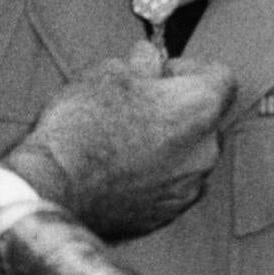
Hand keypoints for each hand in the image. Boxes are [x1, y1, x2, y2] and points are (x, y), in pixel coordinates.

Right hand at [2, 42, 234, 240]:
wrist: (53, 189)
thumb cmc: (80, 128)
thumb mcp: (106, 74)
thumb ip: (139, 63)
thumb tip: (147, 60)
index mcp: (199, 108)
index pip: (220, 77)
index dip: (189, 69)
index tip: (161, 72)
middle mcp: (205, 151)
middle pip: (204, 120)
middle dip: (176, 110)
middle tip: (135, 103)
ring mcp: (187, 188)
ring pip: (187, 155)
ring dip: (165, 145)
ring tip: (120, 139)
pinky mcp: (165, 214)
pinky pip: (169, 185)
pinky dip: (152, 175)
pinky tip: (117, 168)